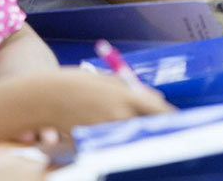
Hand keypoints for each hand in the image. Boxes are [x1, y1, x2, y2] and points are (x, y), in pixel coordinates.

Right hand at [28, 67, 172, 136]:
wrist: (42, 97)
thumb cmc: (74, 83)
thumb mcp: (105, 79)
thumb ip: (132, 89)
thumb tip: (158, 100)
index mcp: (124, 97)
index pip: (159, 112)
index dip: (172, 117)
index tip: (179, 121)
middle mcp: (119, 117)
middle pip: (150, 129)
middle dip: (157, 128)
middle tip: (162, 128)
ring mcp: (107, 132)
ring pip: (134, 136)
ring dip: (138, 132)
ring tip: (135, 128)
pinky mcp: (96, 144)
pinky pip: (115, 142)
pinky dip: (119, 138)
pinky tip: (113, 133)